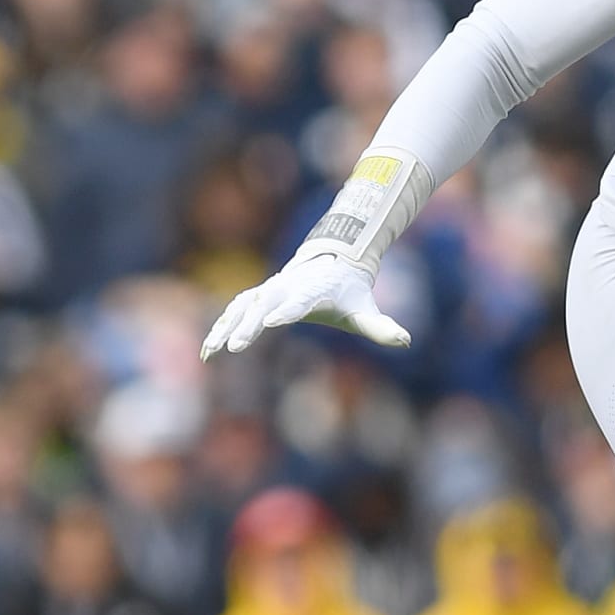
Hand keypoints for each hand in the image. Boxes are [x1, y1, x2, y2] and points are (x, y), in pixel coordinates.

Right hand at [201, 248, 409, 359]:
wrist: (332, 263)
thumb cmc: (349, 292)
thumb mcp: (365, 310)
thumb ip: (383, 327)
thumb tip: (406, 341)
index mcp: (312, 291)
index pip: (298, 302)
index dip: (285, 311)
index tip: (271, 323)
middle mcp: (286, 288)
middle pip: (264, 306)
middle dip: (248, 325)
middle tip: (236, 346)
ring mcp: (269, 290)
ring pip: (242, 307)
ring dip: (226, 327)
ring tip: (211, 352)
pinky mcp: (258, 296)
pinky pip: (234, 310)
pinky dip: (221, 326)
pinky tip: (208, 350)